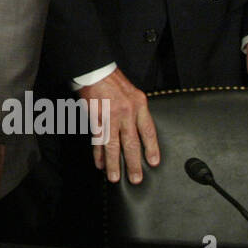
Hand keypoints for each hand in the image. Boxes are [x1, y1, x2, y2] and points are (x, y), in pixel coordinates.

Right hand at [80, 69, 159, 183]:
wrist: (94, 69)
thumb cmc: (112, 80)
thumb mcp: (132, 92)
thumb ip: (136, 110)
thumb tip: (138, 131)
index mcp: (139, 104)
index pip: (148, 130)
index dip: (151, 148)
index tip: (153, 162)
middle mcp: (126, 111)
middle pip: (131, 142)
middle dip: (133, 162)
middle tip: (136, 178)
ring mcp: (109, 115)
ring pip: (113, 145)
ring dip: (113, 163)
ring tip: (115, 177)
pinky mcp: (95, 117)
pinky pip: (97, 139)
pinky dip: (98, 152)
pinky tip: (99, 163)